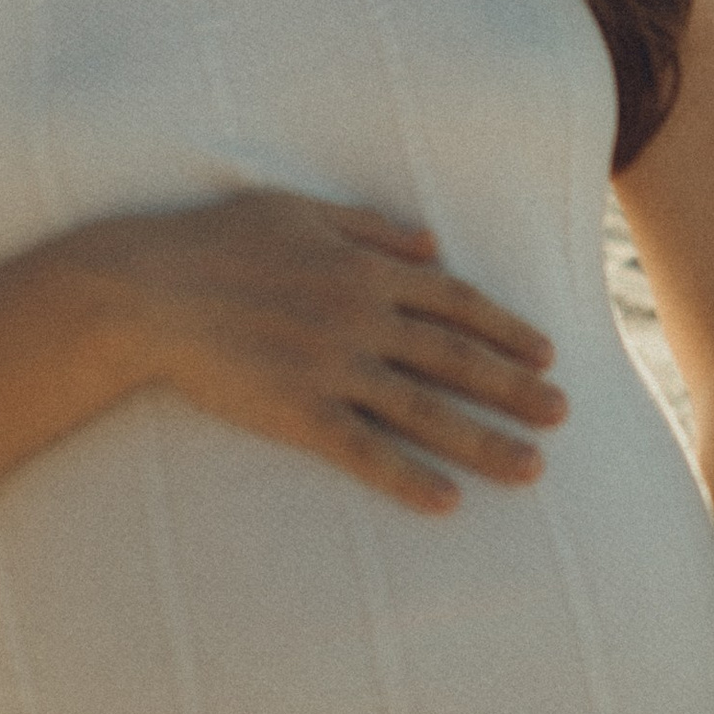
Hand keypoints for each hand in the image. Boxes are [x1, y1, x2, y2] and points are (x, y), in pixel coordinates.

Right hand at [88, 187, 565, 512]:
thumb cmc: (216, 240)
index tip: (547, 353)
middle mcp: (360, 318)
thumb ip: (370, 226)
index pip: (454, 301)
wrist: (148, 290)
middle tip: (565, 416)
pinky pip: (363, 452)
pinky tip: (446, 503)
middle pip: (455, 358)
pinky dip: (408, 478)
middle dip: (515, 389)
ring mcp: (330, 368)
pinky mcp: (296, 413)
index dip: (505, 328)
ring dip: (483, 441)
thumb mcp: (298, 210)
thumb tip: (432, 243)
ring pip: (424, 411)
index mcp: (364, 268)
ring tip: (532, 469)